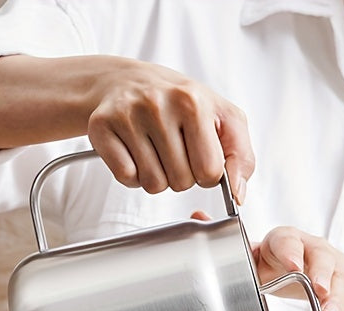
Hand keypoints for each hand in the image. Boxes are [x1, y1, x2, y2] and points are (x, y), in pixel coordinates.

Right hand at [87, 59, 253, 202]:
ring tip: (155, 149)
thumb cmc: (180, 104)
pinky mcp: (101, 126)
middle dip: (182, 176)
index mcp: (193, 101)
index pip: (210, 172)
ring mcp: (128, 114)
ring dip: (157, 176)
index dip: (208, 173)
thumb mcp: (222, 119)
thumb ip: (241, 157)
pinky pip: (126, 178)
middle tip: (174, 149)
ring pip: (153, 185)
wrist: (125, 81)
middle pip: (182, 182)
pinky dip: (132, 175)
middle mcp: (158, 104)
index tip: (200, 155)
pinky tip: (134, 152)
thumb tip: (238, 195)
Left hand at [254, 227, 343, 310]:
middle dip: (320, 272)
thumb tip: (220, 256)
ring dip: (334, 294)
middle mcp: (312, 248)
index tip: (293, 267)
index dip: (290, 252)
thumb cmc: (289, 270)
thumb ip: (247, 264)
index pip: (287, 240)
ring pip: (337, 275)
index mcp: (286, 241)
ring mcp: (333, 264)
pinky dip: (342, 306)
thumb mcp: (264, 265)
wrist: (322, 276)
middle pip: (320, 254)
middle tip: (318, 289)